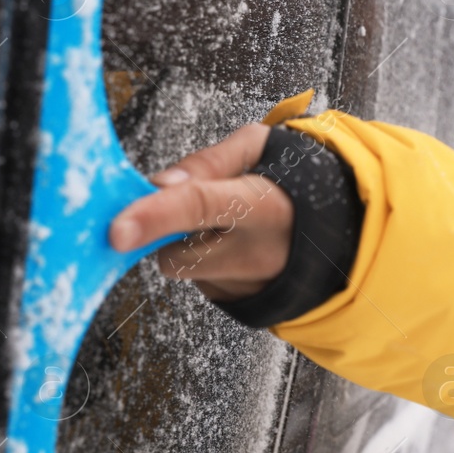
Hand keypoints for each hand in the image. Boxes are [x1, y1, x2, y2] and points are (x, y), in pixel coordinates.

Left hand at [109, 123, 293, 300]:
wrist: (336, 233)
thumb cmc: (291, 181)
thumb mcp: (259, 149)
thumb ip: (209, 161)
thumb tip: (160, 183)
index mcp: (264, 206)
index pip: (200, 207)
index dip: (155, 217)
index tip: (117, 230)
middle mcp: (256, 254)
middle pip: (175, 253)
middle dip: (166, 232)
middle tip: (188, 204)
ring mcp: (249, 286)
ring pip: (183, 269)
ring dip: (186, 245)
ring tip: (222, 224)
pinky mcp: (240, 303)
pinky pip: (198, 281)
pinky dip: (201, 261)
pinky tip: (228, 245)